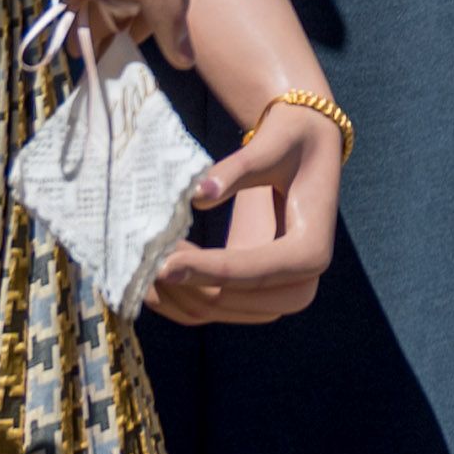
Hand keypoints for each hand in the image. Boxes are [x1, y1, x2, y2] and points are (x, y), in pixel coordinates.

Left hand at [146, 96, 341, 326]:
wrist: (306, 150)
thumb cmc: (291, 143)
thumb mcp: (270, 148)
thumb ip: (236, 171)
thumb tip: (196, 195)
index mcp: (310, 251)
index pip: (251, 271)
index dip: (206, 269)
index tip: (163, 264)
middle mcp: (299, 285)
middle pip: (228, 300)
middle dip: (183, 282)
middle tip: (143, 255)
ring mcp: (276, 296)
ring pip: (212, 310)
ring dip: (174, 290)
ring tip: (143, 257)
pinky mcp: (254, 297)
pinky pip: (209, 308)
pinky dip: (177, 295)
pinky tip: (152, 269)